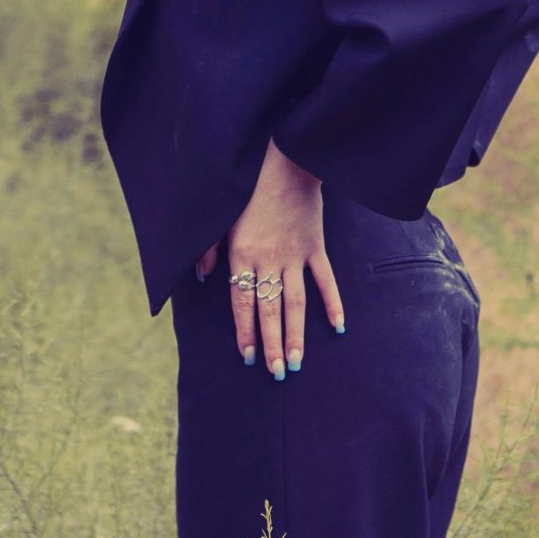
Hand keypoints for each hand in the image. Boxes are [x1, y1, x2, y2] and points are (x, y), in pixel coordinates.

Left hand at [193, 138, 344, 379]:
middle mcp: (269, 261)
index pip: (242, 303)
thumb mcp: (220, 218)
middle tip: (277, 373)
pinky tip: (338, 326)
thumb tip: (201, 275)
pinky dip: (332, 302)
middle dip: (273, 344)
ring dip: (297, 334)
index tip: (249, 356)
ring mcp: (294, 256)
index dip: (246, 332)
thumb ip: (208, 248)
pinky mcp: (315, 247)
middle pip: (270, 310)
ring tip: (298, 362)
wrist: (284, 164)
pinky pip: (325, 280)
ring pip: (296, 302)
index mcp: (242, 256)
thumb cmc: (247, 191)